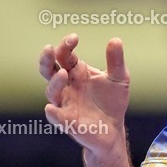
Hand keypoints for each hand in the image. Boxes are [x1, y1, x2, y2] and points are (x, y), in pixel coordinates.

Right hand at [39, 34, 128, 161]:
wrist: (114, 129)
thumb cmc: (112, 101)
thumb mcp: (119, 78)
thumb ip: (116, 60)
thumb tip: (115, 39)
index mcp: (76, 72)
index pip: (64, 55)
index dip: (66, 45)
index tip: (74, 38)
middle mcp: (67, 86)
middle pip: (49, 70)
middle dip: (46, 59)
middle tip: (49, 48)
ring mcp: (65, 103)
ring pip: (52, 91)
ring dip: (55, 82)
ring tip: (63, 73)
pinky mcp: (68, 121)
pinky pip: (57, 117)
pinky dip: (53, 113)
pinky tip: (51, 108)